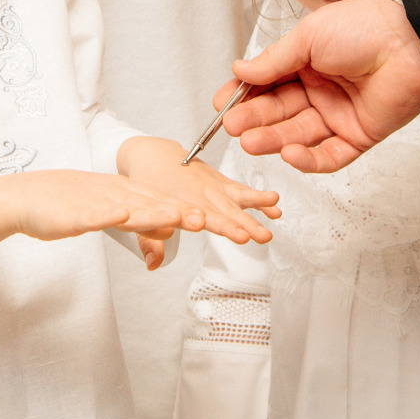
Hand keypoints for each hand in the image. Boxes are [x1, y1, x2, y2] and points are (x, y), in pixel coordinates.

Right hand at [0, 169, 202, 269]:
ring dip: (152, 213)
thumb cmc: (71, 207)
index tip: (215, 220)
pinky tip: (120, 215)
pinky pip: (92, 215)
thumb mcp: (112, 216)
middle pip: (153, 205)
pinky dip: (107, 214)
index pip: (163, 204)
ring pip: (129, 208)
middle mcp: (117, 196)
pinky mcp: (74, 213)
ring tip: (175, 217)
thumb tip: (171, 233)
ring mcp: (96, 203)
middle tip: (206, 220)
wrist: (29, 197)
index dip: (188, 212)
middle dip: (179, 213)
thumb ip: (142, 222)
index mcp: (128, 196)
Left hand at [118, 137, 279, 244]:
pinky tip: (275, 208)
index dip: (226, 227)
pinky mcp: (220, 181)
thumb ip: (150, 241)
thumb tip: (153, 265)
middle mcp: (203, 192)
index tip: (241, 236)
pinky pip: (242, 190)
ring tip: (276, 213)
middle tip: (263, 236)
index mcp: (185, 201)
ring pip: (238, 197)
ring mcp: (214, 185)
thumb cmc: (149, 182)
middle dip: (247, 223)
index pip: (209, 218)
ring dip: (258, 205)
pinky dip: (258, 198)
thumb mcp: (143, 214)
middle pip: (228, 211)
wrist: (153, 153)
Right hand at [221, 0, 419, 171]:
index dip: (244, 94)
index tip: (222, 103)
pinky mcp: (359, 135)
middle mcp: (321, 88)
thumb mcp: (308, 37)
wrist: (410, 40)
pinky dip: (308, 159)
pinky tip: (289, 154)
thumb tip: (240, 71)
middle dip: (255, 119)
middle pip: (279, 111)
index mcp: (307, 61)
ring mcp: (339, 113)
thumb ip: (273, 60)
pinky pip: (329, 155)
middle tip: (233, 126)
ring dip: (273, 140)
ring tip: (250, 141)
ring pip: (299, 135)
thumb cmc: (364, 26)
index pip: (268, 83)